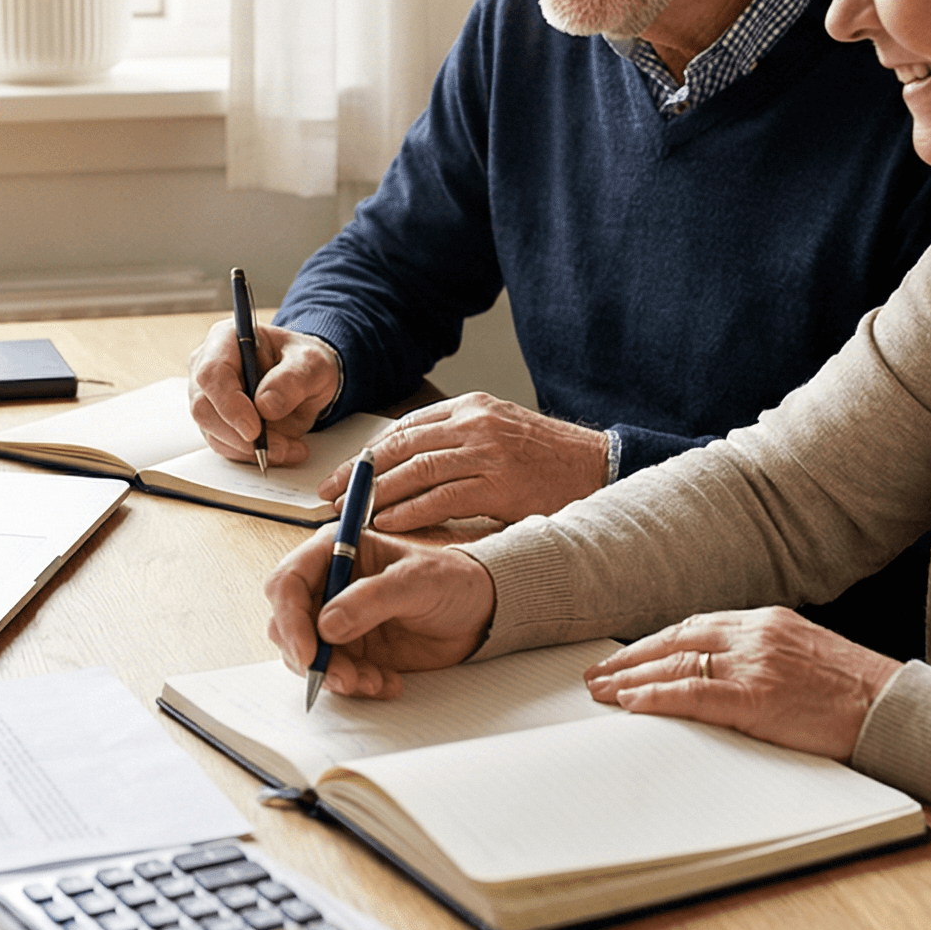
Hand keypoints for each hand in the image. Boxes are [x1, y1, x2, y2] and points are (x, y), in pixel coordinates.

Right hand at [190, 319, 340, 466]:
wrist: (307, 380)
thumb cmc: (305, 363)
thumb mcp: (312, 363)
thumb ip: (293, 378)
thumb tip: (266, 405)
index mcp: (227, 340)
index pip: (212, 373)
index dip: (229, 404)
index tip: (254, 429)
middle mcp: (208, 366)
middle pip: (203, 407)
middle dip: (240, 435)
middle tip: (278, 446)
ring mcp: (209, 397)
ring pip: (212, 433)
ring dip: (250, 449)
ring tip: (289, 448)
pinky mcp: (216, 422)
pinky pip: (225, 446)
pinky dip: (253, 455)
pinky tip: (282, 450)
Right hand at [263, 529, 493, 700]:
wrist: (478, 613)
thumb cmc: (452, 581)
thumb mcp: (417, 582)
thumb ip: (371, 599)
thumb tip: (327, 625)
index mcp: (337, 549)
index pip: (288, 581)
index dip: (290, 617)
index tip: (308, 650)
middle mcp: (329, 584)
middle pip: (286, 623)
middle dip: (310, 655)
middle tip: (343, 676)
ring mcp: (337, 619)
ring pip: (306, 654)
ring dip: (336, 675)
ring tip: (374, 680)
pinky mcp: (351, 649)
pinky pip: (335, 674)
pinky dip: (356, 685)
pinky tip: (387, 682)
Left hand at [320, 392, 607, 531]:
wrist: (602, 468)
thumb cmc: (551, 460)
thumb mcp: (501, 434)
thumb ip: (460, 441)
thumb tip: (409, 465)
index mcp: (472, 407)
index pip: (405, 427)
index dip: (369, 453)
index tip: (343, 473)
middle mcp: (475, 422)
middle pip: (401, 445)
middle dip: (359, 473)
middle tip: (328, 495)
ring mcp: (487, 450)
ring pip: (415, 470)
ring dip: (376, 494)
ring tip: (349, 513)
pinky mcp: (499, 482)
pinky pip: (441, 497)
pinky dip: (410, 510)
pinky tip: (387, 523)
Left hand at [583, 608, 904, 759]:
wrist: (893, 709)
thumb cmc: (857, 694)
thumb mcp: (808, 658)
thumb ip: (767, 658)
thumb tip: (729, 676)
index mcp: (767, 621)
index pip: (696, 625)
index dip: (656, 642)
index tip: (630, 656)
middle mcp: (755, 634)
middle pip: (676, 639)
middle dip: (632, 658)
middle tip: (597, 675)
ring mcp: (755, 663)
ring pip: (676, 664)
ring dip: (631, 679)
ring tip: (601, 693)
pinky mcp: (756, 697)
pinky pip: (693, 694)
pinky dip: (656, 697)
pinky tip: (630, 704)